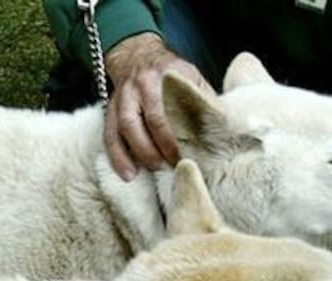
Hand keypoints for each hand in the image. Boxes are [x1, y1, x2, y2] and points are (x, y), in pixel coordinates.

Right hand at [104, 32, 212, 180]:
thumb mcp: (190, 76)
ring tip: (151, 170)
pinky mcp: (110, 111)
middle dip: (159, 147)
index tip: (187, 155)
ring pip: (125, 129)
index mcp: (164, 75)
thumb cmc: (169, 71)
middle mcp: (140, 85)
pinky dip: (118, 157)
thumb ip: (202, 98)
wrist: (136, 55)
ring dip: (139, 153)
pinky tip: (128, 174)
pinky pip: (110, 136)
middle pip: (148, 120)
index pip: (169, 109)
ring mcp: (122, 98)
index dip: (176, 136)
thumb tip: (222, 125)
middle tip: (170, 166)